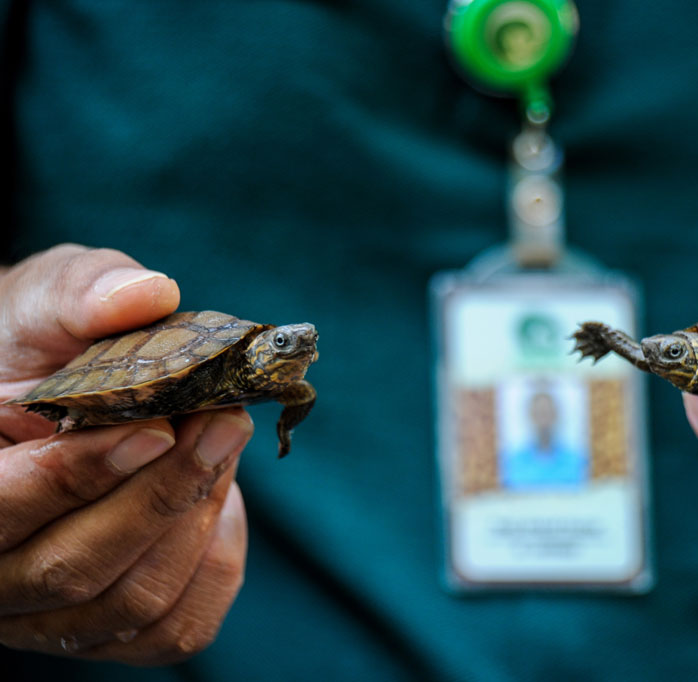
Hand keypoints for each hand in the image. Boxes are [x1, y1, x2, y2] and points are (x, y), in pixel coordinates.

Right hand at [0, 245, 250, 663]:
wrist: (63, 389)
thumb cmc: (45, 343)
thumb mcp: (49, 300)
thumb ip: (82, 294)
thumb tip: (146, 295)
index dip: (76, 474)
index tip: (156, 427)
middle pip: (73, 566)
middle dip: (162, 491)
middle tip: (224, 421)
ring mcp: (49, 611)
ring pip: (132, 601)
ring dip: (195, 516)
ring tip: (223, 442)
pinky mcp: (113, 626)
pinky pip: (176, 625)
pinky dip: (215, 560)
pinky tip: (219, 500)